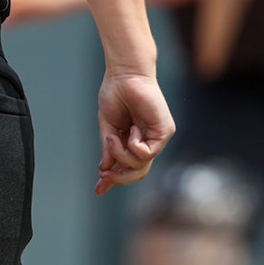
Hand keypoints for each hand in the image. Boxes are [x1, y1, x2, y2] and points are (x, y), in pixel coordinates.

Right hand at [95, 70, 172, 195]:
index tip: (98, 189)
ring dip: (122, 156)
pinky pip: (148, 153)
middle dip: (119, 177)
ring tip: (113, 138)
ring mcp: (158, 136)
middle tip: (104, 176)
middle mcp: (148, 140)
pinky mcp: (165, 131)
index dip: (114, 179)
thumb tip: (105, 170)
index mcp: (134, 139)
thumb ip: (109, 149)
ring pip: (142, 165)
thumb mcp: (108, 128)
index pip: (128, 167)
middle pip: (138, 172)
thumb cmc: (115, 95)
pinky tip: (131, 130)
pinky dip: (134, 146)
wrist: (123, 75)